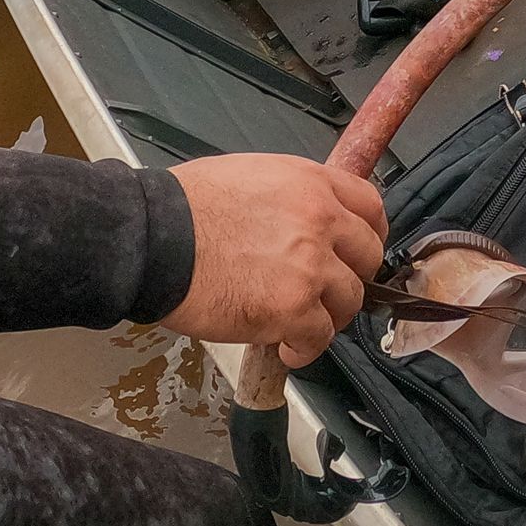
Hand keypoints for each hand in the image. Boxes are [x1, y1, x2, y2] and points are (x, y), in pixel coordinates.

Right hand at [163, 153, 388, 367]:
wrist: (154, 239)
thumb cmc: (185, 208)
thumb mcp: (252, 177)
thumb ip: (289, 198)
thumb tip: (298, 221)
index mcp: (312, 183)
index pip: (370, 206)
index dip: (368, 234)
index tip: (357, 252)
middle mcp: (321, 220)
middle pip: (367, 256)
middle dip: (350, 278)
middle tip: (327, 292)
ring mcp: (311, 265)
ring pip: (348, 300)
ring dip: (328, 316)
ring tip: (301, 325)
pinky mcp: (292, 308)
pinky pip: (320, 336)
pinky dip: (306, 348)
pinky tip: (287, 349)